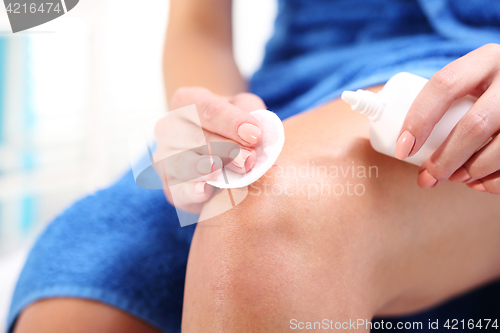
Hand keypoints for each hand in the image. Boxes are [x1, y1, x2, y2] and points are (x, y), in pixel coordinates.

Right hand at [154, 87, 265, 211]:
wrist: (218, 153)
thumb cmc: (232, 127)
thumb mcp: (244, 110)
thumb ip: (252, 113)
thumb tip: (255, 131)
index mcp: (188, 101)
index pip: (209, 109)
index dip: (232, 122)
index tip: (255, 135)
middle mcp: (170, 126)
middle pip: (197, 137)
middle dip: (225, 149)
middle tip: (249, 159)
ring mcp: (165, 157)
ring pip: (182, 162)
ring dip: (204, 168)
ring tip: (221, 170)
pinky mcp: (170, 187)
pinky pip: (177, 190)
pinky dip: (190, 191)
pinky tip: (203, 191)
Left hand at [396, 43, 499, 193]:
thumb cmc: (487, 93)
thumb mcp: (471, 83)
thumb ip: (445, 103)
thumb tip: (404, 147)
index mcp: (485, 60)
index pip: (444, 85)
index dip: (418, 119)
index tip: (402, 150)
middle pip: (474, 125)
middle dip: (445, 159)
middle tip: (428, 176)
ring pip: (499, 148)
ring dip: (470, 171)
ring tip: (455, 177)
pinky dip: (494, 181)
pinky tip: (480, 182)